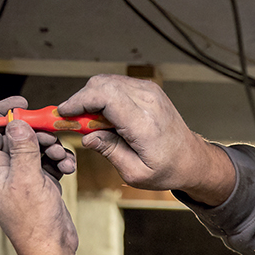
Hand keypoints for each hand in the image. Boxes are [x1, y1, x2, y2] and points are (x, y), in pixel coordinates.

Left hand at [0, 97, 81, 254]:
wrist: (51, 247)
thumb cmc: (32, 223)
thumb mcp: (27, 178)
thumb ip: (22, 147)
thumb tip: (17, 122)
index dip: (1, 113)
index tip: (20, 105)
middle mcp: (1, 170)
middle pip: (14, 136)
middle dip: (36, 134)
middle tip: (50, 137)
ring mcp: (20, 176)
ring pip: (33, 147)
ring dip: (51, 148)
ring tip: (61, 158)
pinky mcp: (37, 182)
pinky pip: (46, 160)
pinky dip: (58, 160)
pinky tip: (67, 167)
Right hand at [57, 74, 235, 202]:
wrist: (191, 159)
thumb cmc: (166, 169)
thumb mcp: (135, 172)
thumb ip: (109, 151)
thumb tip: (86, 137)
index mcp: (144, 123)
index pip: (105, 97)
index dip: (79, 101)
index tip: (63, 113)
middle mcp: (148, 101)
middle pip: (102, 84)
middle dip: (81, 100)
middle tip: (73, 121)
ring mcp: (150, 91)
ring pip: (107, 81)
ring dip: (92, 98)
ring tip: (90, 122)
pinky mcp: (148, 89)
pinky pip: (116, 84)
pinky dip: (104, 96)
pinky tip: (104, 116)